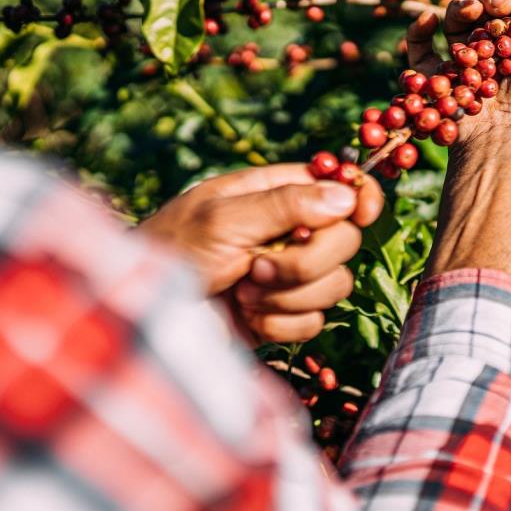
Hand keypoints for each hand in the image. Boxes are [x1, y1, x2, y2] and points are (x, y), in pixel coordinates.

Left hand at [141, 164, 382, 341]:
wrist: (147, 318)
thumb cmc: (172, 254)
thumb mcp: (223, 219)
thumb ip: (285, 205)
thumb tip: (345, 195)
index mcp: (272, 193)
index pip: (335, 186)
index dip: (358, 196)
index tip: (363, 212)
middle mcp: (286, 232)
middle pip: (344, 239)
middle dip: (308, 259)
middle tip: (259, 265)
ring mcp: (286, 277)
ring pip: (336, 283)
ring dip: (289, 295)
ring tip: (243, 292)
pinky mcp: (282, 318)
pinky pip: (315, 322)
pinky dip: (280, 324)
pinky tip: (246, 318)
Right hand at [405, 0, 510, 148]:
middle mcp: (497, 52)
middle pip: (483, 5)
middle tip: (499, 9)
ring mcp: (466, 65)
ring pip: (454, 19)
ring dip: (460, 7)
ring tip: (469, 13)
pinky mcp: (438, 79)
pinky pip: (420, 48)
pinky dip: (419, 29)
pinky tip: (429, 20)